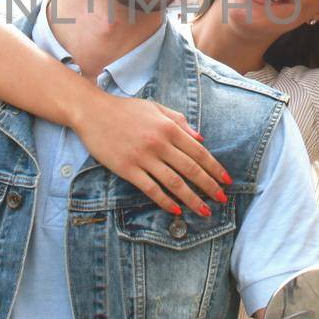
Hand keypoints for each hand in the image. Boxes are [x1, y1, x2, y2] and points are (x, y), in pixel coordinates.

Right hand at [68, 88, 231, 216]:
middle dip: (209, 186)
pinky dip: (165, 201)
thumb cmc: (125, 109)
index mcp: (168, 127)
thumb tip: (201, 139)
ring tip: (204, 210)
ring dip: (192, 198)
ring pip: (174, 182)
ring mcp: (143, 157)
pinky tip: (176, 210)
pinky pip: (151, 189)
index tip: (226, 180)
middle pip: (190, 169)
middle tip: (221, 199)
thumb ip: (179, 121)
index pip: (198, 152)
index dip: (214, 168)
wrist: (92, 112)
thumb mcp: (155, 108)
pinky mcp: (127, 169)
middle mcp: (159, 143)